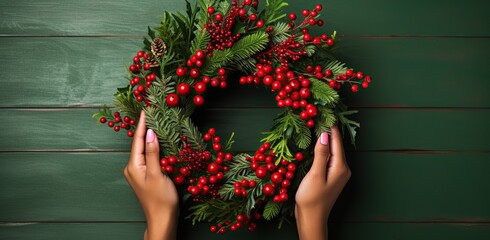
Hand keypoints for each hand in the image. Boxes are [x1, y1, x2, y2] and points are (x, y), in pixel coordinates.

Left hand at [124, 111, 178, 239]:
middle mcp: (133, 168)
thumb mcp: (157, 173)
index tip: (145, 110)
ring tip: (155, 122)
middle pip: (140, 144)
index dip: (142, 124)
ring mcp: (139, 172)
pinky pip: (149, 157)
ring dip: (150, 137)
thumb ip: (153, 153)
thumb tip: (151, 133)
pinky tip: (160, 142)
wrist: (162, 219)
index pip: (138, 140)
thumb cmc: (160, 199)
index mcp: (133, 166)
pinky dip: (154, 148)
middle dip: (146, 128)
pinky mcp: (147, 176)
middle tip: (151, 112)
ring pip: (145, 150)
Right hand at [295, 125, 350, 239]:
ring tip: (318, 124)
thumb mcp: (315, 174)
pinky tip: (317, 143)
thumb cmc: (312, 198)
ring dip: (326, 138)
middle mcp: (343, 168)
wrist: (311, 219)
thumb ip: (321, 154)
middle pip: (336, 144)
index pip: (336, 141)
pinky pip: (329, 157)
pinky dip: (323, 148)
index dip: (331, 126)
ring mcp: (338, 173)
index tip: (326, 111)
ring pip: (332, 150)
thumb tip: (324, 135)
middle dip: (329, 130)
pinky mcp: (331, 176)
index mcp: (340, 167)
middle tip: (320, 114)